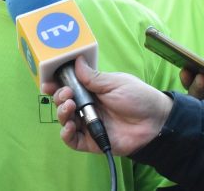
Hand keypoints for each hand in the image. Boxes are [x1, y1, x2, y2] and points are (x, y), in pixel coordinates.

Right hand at [41, 56, 172, 156]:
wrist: (155, 121)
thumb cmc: (138, 98)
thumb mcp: (115, 82)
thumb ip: (93, 77)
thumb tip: (76, 61)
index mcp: (92, 91)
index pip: (69, 87)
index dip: (56, 85)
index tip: (48, 83)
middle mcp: (87, 108)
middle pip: (63, 103)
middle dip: (59, 97)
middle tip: (67, 93)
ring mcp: (88, 125)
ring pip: (64, 121)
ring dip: (61, 113)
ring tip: (70, 106)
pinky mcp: (91, 141)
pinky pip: (72, 140)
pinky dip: (66, 134)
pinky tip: (70, 126)